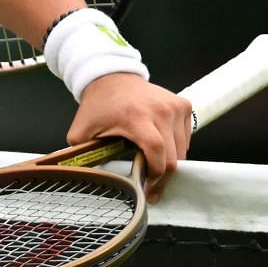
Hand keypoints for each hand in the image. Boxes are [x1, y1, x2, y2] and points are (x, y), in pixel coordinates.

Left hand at [66, 73, 193, 199]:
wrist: (112, 77)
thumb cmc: (98, 106)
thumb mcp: (81, 132)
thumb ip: (83, 156)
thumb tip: (85, 180)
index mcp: (136, 116)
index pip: (156, 150)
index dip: (155, 174)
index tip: (147, 189)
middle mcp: (160, 110)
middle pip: (172, 156)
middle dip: (162, 177)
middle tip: (151, 188)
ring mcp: (174, 106)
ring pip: (181, 150)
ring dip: (168, 161)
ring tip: (151, 163)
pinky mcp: (183, 105)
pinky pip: (185, 137)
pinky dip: (175, 147)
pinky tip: (159, 144)